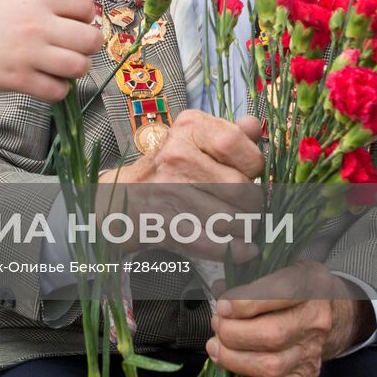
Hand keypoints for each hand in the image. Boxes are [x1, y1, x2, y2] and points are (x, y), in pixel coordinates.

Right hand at [0, 0, 99, 101]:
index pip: (84, 3)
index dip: (86, 14)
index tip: (76, 21)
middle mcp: (37, 25)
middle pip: (90, 39)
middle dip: (87, 45)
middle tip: (74, 47)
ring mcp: (29, 54)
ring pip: (79, 67)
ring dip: (75, 69)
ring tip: (61, 66)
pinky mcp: (18, 79)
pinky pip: (57, 90)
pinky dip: (57, 88)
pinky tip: (45, 80)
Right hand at [98, 111, 264, 260]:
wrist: (122, 196)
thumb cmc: (168, 166)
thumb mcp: (194, 138)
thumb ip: (228, 133)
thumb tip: (254, 126)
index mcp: (189, 130)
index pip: (236, 144)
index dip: (253, 164)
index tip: (249, 173)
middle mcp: (178, 156)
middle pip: (241, 188)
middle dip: (252, 204)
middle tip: (246, 206)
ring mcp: (172, 191)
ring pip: (233, 220)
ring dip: (244, 228)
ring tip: (238, 223)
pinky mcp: (169, 224)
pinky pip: (216, 244)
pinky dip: (236, 250)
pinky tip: (244, 248)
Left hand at [207, 263, 373, 376]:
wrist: (331, 309)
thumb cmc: (294, 285)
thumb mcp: (279, 266)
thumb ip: (248, 275)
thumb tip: (219, 289)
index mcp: (308, 285)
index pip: (278, 295)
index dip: (244, 304)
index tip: (222, 306)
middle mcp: (314, 320)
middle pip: (271, 335)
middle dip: (233, 333)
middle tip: (216, 325)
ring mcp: (312, 350)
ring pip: (272, 365)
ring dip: (235, 360)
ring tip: (216, 348)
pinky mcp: (308, 373)